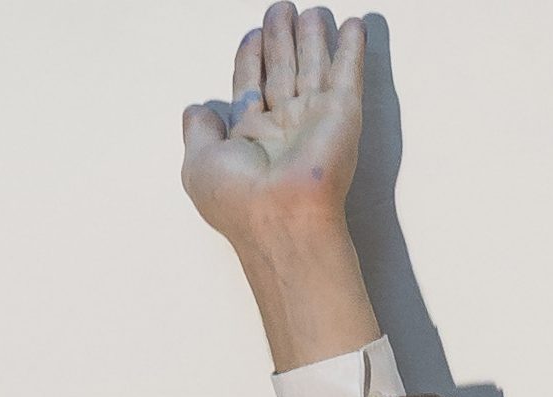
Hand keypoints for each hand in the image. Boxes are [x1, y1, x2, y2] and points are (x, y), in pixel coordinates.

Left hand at [182, 8, 364, 252]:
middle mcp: (285, 128)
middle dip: (282, 39)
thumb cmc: (239, 200)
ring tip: (312, 12)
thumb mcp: (199, 164)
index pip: (252, 86)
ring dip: (313, 38)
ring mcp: (315, 120)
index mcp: (253, 138)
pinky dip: (352, 49)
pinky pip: (347, 74)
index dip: (252, 57)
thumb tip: (197, 112)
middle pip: (283, 70)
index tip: (254, 35)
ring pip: (312, 67)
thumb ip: (198, 132)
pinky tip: (354, 26)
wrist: (279, 218)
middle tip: (282, 10)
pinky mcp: (341, 116)